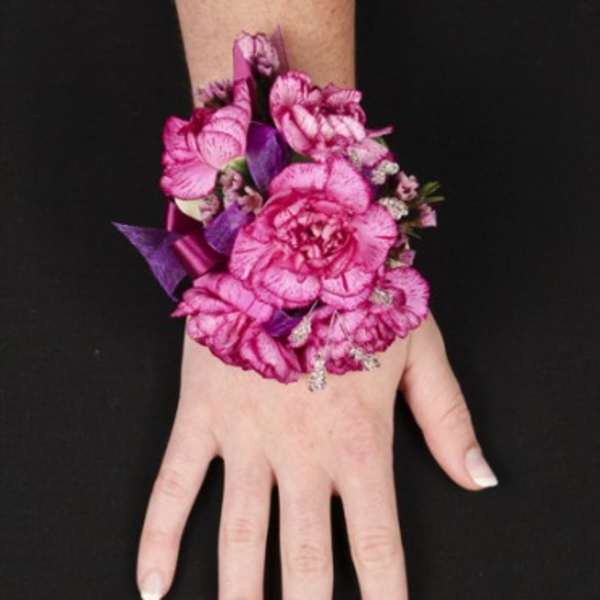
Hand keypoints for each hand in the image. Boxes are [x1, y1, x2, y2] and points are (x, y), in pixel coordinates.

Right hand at [136, 312, 496, 599]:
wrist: (292, 245)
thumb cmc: (358, 293)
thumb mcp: (418, 348)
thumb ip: (448, 418)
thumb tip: (478, 479)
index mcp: (360, 440)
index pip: (377, 543)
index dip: (383, 597)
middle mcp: (302, 452)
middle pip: (305, 559)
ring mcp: (245, 436)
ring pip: (239, 535)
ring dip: (240, 594)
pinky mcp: (202, 414)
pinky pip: (174, 483)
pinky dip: (158, 534)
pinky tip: (154, 583)